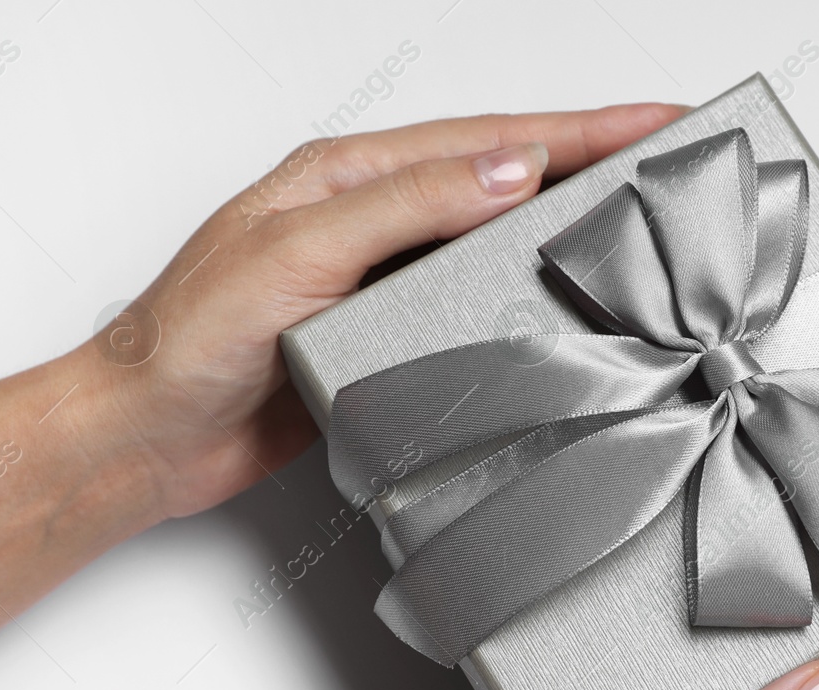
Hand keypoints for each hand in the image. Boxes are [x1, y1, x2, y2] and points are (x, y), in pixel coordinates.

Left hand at [0, 104, 683, 671]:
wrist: (148, 437)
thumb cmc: (190, 340)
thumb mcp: (298, 250)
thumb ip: (404, 206)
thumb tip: (506, 172)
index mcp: (351, 176)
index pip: (491, 140)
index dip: (581, 129)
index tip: (655, 122)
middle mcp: (375, 220)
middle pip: (507, 179)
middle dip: (594, 165)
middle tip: (670, 164)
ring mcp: (386, 279)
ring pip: (499, 243)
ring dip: (569, 232)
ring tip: (641, 229)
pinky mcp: (391, 339)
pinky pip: (477, 309)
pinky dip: (529, 303)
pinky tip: (564, 314)